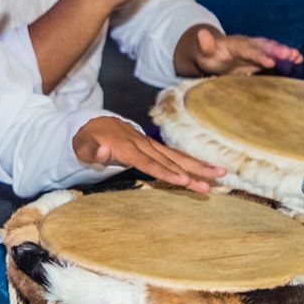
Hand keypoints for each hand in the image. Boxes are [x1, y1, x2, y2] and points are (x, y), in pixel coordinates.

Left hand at [72, 117, 223, 192]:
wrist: (94, 124)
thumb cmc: (86, 139)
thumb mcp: (81, 145)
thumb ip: (91, 150)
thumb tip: (102, 151)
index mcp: (126, 148)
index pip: (149, 162)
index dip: (165, 171)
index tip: (182, 180)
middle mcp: (143, 145)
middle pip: (170, 160)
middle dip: (193, 171)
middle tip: (213, 180)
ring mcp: (150, 145)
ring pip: (177, 156)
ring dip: (199, 166)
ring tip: (221, 174)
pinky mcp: (154, 147)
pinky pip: (175, 155)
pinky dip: (192, 163)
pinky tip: (208, 171)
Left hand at [186, 27, 302, 75]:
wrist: (214, 54)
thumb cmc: (208, 55)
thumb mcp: (203, 51)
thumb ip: (205, 45)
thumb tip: (200, 32)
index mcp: (235, 45)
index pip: (248, 49)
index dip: (259, 55)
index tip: (270, 62)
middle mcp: (249, 45)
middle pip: (264, 47)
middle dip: (277, 51)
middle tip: (291, 56)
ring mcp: (256, 50)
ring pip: (272, 50)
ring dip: (285, 53)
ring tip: (298, 57)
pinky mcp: (261, 58)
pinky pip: (275, 57)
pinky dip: (286, 58)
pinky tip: (299, 61)